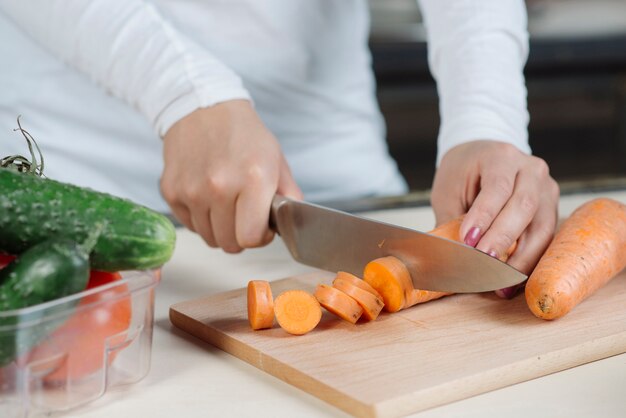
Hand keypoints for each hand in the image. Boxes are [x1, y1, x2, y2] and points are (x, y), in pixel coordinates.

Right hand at [161, 100, 301, 252]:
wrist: (203, 108)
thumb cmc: (243, 135)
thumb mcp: (276, 159)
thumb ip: (289, 196)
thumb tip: (293, 225)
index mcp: (253, 179)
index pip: (251, 238)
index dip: (260, 238)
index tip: (261, 227)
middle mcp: (220, 187)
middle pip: (230, 244)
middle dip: (241, 235)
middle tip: (244, 215)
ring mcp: (192, 191)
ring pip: (209, 238)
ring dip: (220, 228)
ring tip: (226, 202)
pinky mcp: (171, 191)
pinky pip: (190, 225)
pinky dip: (200, 218)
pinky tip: (207, 196)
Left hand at [431, 140, 558, 295]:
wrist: (481, 156)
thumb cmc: (462, 174)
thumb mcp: (449, 190)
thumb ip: (452, 220)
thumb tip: (451, 258)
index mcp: (501, 156)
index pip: (497, 187)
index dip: (484, 216)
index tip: (468, 241)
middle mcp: (530, 169)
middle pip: (524, 206)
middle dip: (503, 239)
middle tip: (485, 263)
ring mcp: (546, 188)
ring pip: (542, 226)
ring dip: (522, 258)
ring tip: (502, 284)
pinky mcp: (551, 207)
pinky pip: (545, 237)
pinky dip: (530, 260)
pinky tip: (514, 280)